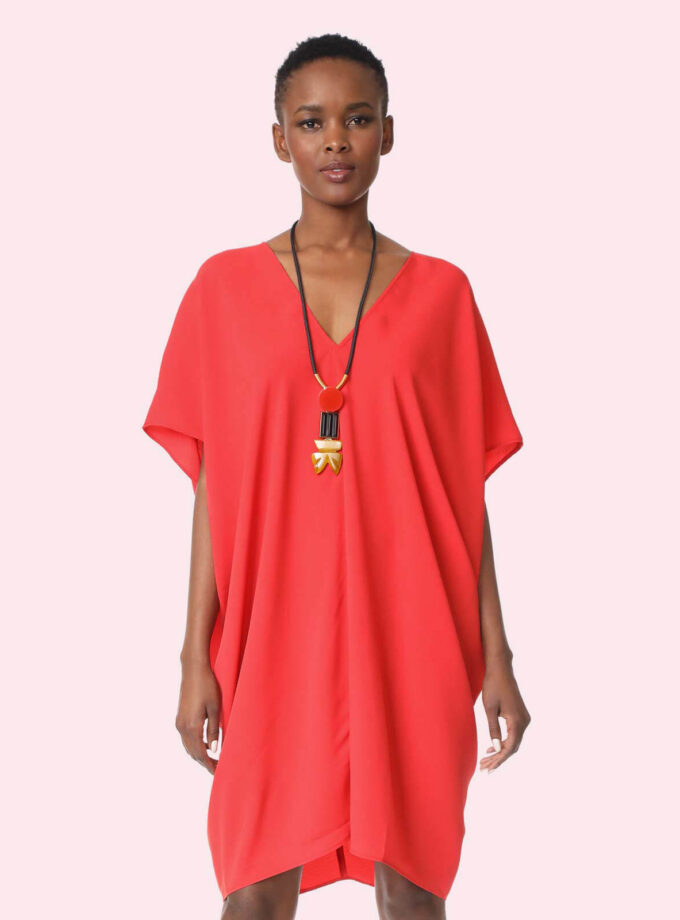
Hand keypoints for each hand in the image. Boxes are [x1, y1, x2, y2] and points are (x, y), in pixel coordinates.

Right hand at [175, 661, 221, 774]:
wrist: (193, 670)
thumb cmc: (207, 686)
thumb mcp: (215, 709)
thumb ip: (214, 731)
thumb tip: (214, 750)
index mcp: (192, 727)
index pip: (201, 754)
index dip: (209, 765)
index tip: (218, 773)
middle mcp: (182, 727)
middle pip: (193, 753)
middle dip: (205, 763)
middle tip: (218, 769)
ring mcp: (179, 722)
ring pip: (188, 747)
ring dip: (199, 755)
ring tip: (213, 760)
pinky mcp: (179, 718)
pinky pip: (186, 738)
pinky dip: (195, 746)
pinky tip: (206, 744)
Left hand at [479, 656, 530, 772]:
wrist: (500, 669)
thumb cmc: (493, 686)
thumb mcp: (490, 709)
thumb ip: (493, 729)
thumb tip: (496, 748)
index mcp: (517, 721)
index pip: (509, 748)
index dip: (499, 760)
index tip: (487, 768)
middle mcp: (524, 721)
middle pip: (513, 747)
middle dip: (498, 759)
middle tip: (484, 767)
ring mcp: (524, 718)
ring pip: (514, 742)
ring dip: (501, 752)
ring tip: (486, 760)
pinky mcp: (521, 715)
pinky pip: (514, 734)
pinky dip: (504, 742)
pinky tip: (493, 748)